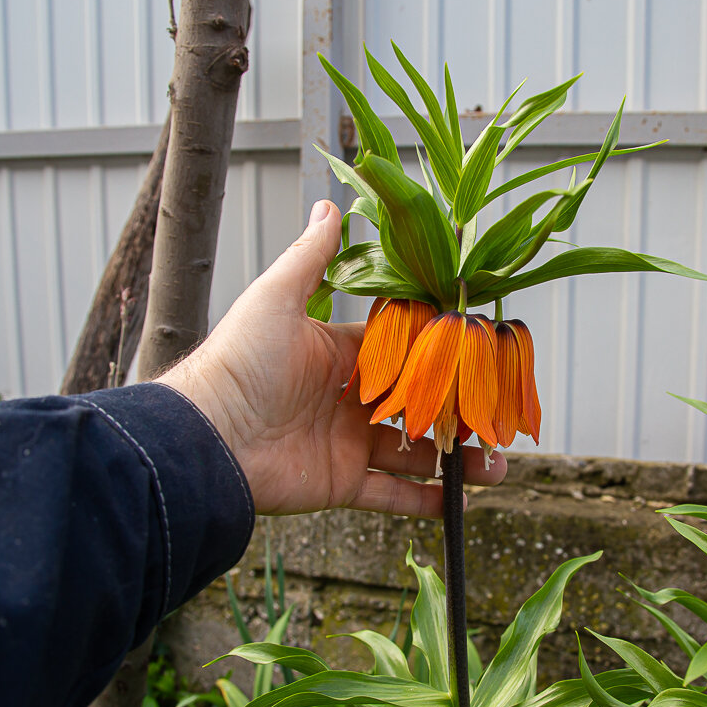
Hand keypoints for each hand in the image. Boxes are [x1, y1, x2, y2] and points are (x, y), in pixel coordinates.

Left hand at [156, 200, 506, 516]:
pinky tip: (459, 503)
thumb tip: (330, 203)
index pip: (403, 351)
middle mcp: (348, 399)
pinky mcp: (342, 484)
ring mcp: (347, 444)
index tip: (482, 353)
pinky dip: (425, 502)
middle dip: (459, 411)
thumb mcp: (277, 298)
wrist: (205, 436)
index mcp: (339, 355)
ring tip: (497, 464)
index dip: (441, 353)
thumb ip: (311, 257)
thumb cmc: (238, 361)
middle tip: (500, 415)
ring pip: (415, 452)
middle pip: (418, 404)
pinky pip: (392, 495)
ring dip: (456, 460)